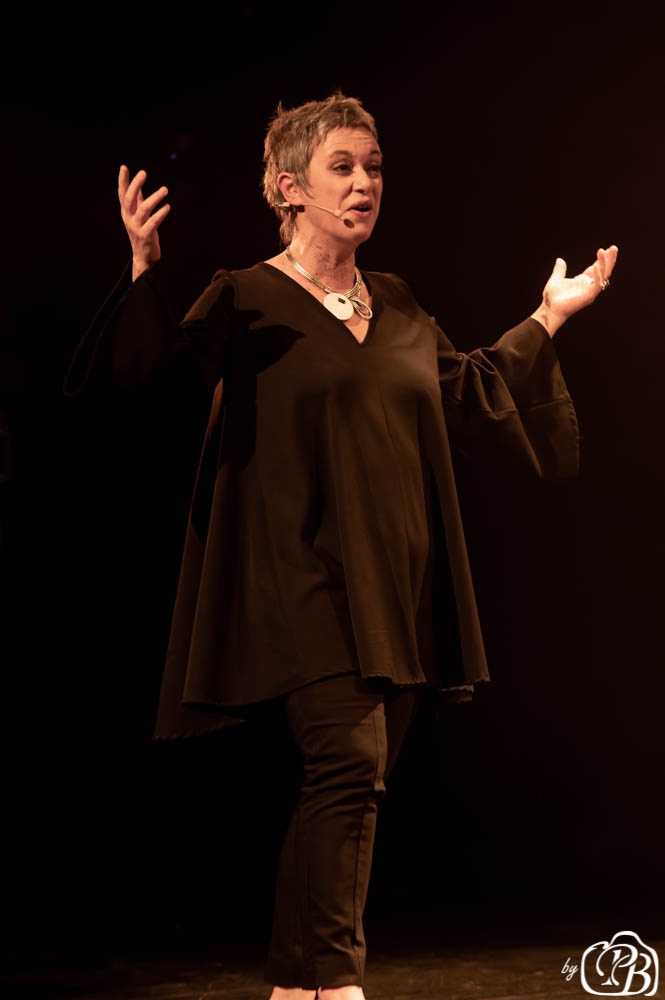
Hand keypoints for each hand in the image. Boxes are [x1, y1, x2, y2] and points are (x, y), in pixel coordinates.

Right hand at [118, 165, 170, 280]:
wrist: (144, 257)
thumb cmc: (142, 233)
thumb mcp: (138, 216)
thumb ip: (138, 201)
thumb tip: (138, 185)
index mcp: (126, 212)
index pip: (122, 194)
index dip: (122, 181)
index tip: (124, 167)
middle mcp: (129, 218)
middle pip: (129, 199)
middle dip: (135, 185)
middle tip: (143, 172)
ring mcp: (136, 227)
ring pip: (143, 209)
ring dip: (154, 197)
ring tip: (165, 189)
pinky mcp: (146, 236)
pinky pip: (153, 222)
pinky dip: (161, 213)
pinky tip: (168, 206)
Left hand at [531, 245, 618, 336]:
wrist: (549, 309)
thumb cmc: (553, 298)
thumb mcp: (556, 279)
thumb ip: (559, 270)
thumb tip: (559, 260)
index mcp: (583, 281)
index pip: (596, 268)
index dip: (601, 259)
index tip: (604, 249)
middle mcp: (588, 286)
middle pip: (603, 271)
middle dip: (609, 260)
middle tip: (614, 248)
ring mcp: (590, 291)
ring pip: (603, 276)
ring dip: (605, 264)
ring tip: (604, 251)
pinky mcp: (588, 297)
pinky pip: (597, 285)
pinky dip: (598, 275)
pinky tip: (596, 265)